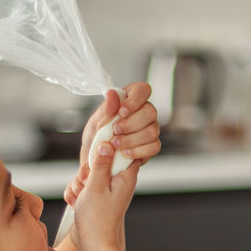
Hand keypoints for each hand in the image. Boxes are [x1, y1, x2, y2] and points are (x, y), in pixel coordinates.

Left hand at [66, 83, 158, 206]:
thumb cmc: (96, 137)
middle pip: (151, 111)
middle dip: (131, 124)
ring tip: (116, 144)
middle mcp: (144, 112)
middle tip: (115, 131)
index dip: (135, 100)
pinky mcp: (152, 146)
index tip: (121, 112)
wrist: (97, 161)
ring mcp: (151, 129)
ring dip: (132, 139)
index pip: (143, 90)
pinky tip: (125, 154)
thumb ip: (106, 108)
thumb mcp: (95, 121)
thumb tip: (113, 93)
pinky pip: (154, 147)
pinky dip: (138, 151)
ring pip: (152, 130)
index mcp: (130, 99)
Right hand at [69, 141, 139, 250]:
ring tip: (82, 195)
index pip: (123, 149)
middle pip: (101, 159)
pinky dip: (77, 191)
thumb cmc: (97, 219)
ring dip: (79, 182)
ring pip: (88, 172)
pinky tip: (77, 201)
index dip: (109, 146)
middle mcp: (118, 181)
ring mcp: (106, 189)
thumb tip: (106, 143)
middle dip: (88, 168)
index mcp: (125, 177)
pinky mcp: (95, 196)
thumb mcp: (97, 186)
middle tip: (86, 182)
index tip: (97, 154)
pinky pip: (83, 185)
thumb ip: (101, 163)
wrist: (93, 244)